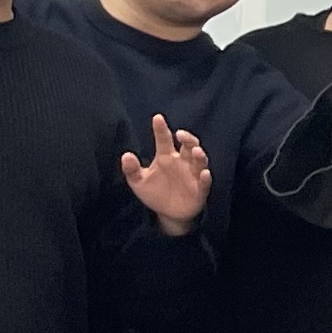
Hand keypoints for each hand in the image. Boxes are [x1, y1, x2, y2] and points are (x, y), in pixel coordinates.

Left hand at [122, 117, 211, 233]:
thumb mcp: (139, 182)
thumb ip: (132, 170)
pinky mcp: (200, 188)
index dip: (161, 129)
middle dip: (187, 138)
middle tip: (180, 134)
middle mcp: (182, 162)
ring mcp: (193, 174)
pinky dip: (205, 177)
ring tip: (195, 151)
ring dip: (199, 155)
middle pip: (188, 145)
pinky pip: (205, 182)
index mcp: (166, 157)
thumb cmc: (155, 193)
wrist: (169, 214)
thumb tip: (126, 155)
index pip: (164, 139)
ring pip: (199, 161)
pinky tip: (203, 174)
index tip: (157, 118)